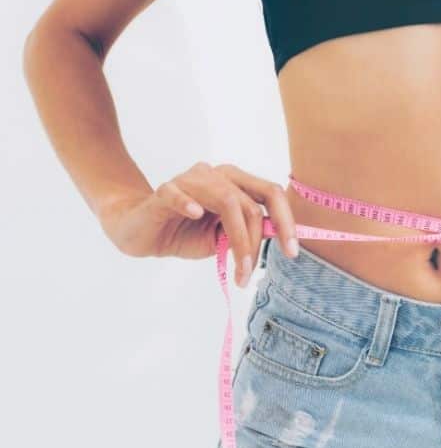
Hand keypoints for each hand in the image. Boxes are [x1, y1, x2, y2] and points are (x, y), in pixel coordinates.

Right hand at [98, 161, 299, 286]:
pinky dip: (188, 202)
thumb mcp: (223, 238)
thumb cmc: (185, 233)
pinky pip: (178, 193)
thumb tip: (279, 238)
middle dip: (256, 242)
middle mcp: (216, 175)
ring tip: (236, 270)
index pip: (271, 193)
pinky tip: (196, 215)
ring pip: (226, 201)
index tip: (293, 252)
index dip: (287, 222)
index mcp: (235, 183)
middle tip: (250, 272)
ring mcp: (190, 180)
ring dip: (237, 240)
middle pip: (251, 203)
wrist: (141, 232)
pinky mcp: (164, 191)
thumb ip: (248, 233)